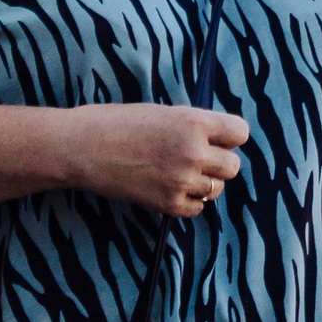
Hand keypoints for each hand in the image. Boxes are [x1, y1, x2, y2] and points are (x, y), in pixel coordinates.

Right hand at [62, 104, 248, 215]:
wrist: (81, 148)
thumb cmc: (117, 123)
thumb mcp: (162, 113)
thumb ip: (193, 126)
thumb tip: (218, 139)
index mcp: (194, 122)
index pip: (240, 132)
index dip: (229, 137)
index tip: (217, 139)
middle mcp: (194, 151)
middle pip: (233, 166)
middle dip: (218, 162)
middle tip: (196, 159)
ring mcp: (182, 180)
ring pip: (217, 188)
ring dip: (204, 183)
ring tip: (179, 173)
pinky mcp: (167, 203)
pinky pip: (197, 208)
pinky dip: (188, 201)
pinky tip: (171, 188)